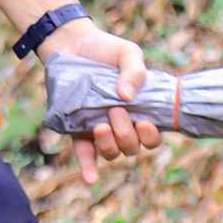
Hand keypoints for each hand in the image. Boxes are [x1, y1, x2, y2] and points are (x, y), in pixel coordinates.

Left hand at [37, 19, 161, 182]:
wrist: (70, 43)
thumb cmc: (105, 49)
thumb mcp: (127, 53)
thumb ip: (135, 71)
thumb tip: (127, 97)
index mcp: (140, 110)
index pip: (152, 137)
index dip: (151, 137)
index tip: (144, 122)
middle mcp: (122, 123)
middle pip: (132, 147)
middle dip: (126, 133)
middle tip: (115, 109)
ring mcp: (99, 127)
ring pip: (112, 153)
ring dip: (110, 144)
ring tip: (100, 125)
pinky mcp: (76, 127)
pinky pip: (84, 153)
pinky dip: (88, 167)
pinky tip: (90, 179)